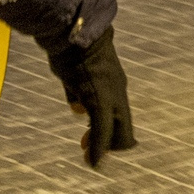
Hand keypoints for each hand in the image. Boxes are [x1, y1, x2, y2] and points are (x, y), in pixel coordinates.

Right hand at [47, 30, 136, 166]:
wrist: (73, 33)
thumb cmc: (70, 49)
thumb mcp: (75, 74)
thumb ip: (78, 92)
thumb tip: (78, 108)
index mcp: (114, 84)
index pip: (118, 114)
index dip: (109, 131)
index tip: (90, 138)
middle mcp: (118, 92)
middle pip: (123, 127)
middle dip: (110, 145)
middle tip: (91, 153)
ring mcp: (112, 96)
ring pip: (116, 132)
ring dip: (103, 149)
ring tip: (91, 160)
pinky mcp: (101, 100)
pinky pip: (103, 131)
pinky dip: (99, 149)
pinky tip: (93, 160)